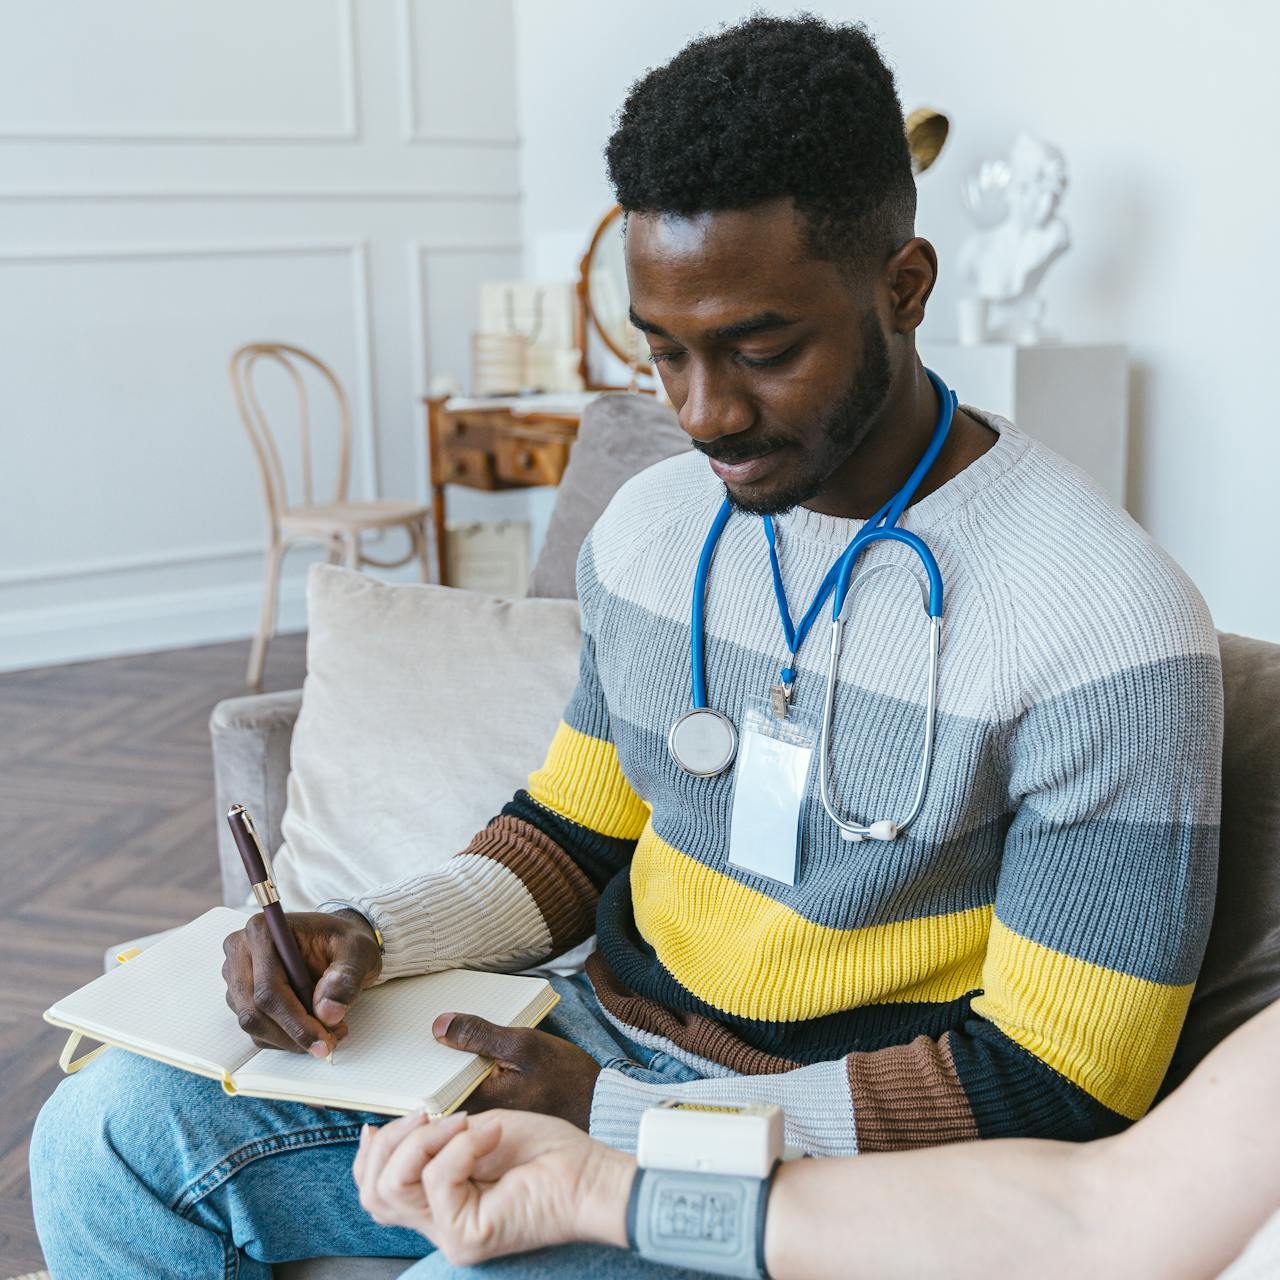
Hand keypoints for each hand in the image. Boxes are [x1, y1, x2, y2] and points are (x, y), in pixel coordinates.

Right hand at [222, 909, 381, 1056]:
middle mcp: (241, 950)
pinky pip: (257, 1028)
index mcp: (264, 930)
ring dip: (290, 1038)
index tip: (323, 1040)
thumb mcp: (358, 950)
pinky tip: (313, 1028)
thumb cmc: (343, 940)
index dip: (295, 1020)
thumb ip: (346, 976)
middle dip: (293, 1033)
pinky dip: (285, 1037)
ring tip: (329, 1031)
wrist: (336, 941)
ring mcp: (236, 974)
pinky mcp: (240, 995)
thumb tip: (328, 1012)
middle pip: (254, 1010)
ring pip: (254, 1023)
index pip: (269, 988)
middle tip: (330, 1041)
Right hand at [353, 1108, 633, 1264]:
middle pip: (373, 1193)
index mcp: (439, 1199)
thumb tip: (377, 1133)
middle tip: (429, 1114)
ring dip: (423, 1140)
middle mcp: (439, 1222)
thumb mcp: (477, 1130)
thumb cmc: (548, 1150)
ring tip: (465, 1121)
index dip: (369, 1156)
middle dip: (392, 1141)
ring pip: (393, 1187)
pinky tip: (491, 1132)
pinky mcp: (467, 1237)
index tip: (381, 1121)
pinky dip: (461, 1145)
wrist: (591, 1172)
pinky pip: (436, 1181)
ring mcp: (451, 1234)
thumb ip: (431, 1139)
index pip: (375, 1191)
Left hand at [432, 1013, 601, 1129]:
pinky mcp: (495, 1109)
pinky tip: (474, 1045)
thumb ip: (480, 1035)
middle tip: (434, 1025)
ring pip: (455, 1083)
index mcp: (476, 1103)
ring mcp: (485, 1115)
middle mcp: (475, 1116)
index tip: (419, 1033)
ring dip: (454, 1058)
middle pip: (441, 1082)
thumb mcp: (523, 1045)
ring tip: (452, 1029)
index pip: (432, 1082)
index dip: (423, 1056)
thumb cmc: (564, 1077)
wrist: (597, 1104)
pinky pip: (471, 1084)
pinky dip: (470, 1064)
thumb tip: (439, 1025)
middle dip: (436, 1054)